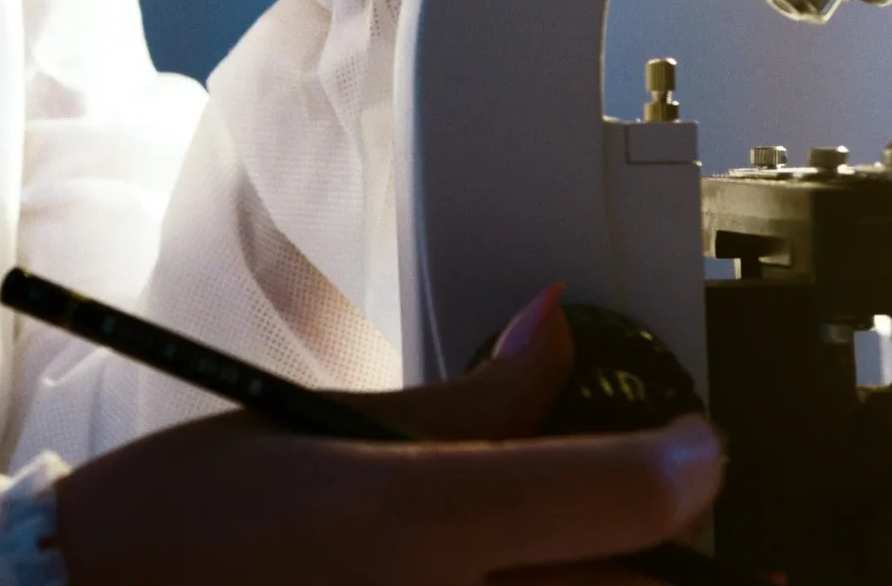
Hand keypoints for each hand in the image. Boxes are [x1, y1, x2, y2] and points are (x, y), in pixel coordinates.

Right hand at [51, 288, 724, 584]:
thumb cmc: (189, 525)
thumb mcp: (329, 427)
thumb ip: (471, 399)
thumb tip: (554, 331)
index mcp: (418, 521)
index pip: (625, 500)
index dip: (687, 466)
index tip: (702, 448)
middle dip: (685, 562)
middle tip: (699, 532)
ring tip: (632, 572)